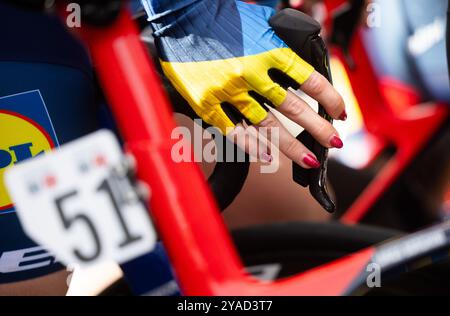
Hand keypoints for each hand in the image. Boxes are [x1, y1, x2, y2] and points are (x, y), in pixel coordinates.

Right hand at [145, 0, 345, 167]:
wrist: (182, 17)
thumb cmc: (222, 17)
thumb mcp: (262, 24)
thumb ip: (284, 46)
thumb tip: (304, 69)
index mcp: (269, 50)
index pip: (311, 81)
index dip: (330, 100)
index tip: (339, 112)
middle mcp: (252, 73)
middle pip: (294, 109)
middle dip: (319, 129)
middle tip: (334, 142)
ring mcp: (229, 91)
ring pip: (267, 127)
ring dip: (291, 146)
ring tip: (310, 160)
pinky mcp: (208, 103)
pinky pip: (234, 131)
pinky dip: (252, 147)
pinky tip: (268, 157)